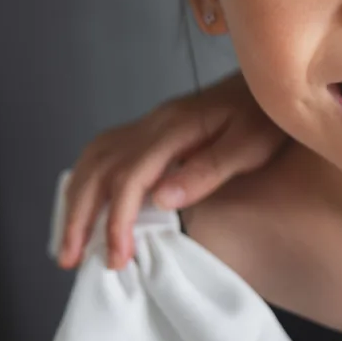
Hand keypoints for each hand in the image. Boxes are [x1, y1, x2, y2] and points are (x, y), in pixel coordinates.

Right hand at [55, 73, 286, 270]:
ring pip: (94, 159)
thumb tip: (160, 199)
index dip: (117, 220)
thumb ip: (207, 171)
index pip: (129, 178)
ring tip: (70, 241)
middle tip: (70, 258)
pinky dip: (86, 179)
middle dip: (79, 216)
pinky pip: (104, 151)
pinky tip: (85, 203)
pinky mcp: (152, 128)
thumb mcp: (250, 146)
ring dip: (76, 200)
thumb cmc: (267, 117)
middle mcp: (153, 123)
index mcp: (175, 129)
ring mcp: (150, 123)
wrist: (271, 82)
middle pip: (98, 169)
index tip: (116, 256)